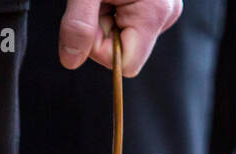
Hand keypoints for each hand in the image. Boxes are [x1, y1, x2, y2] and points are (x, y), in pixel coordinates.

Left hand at [59, 0, 181, 76]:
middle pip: (125, 53)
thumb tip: (70, 61)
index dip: (100, 48)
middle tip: (99, 1)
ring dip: (107, 20)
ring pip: (127, 40)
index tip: (91, 18)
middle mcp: (165, 15)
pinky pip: (131, 25)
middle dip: (102, 31)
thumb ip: (78, 25)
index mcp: (154, 14)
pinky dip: (115, 11)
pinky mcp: (157, 6)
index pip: (125, 65)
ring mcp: (164, 11)